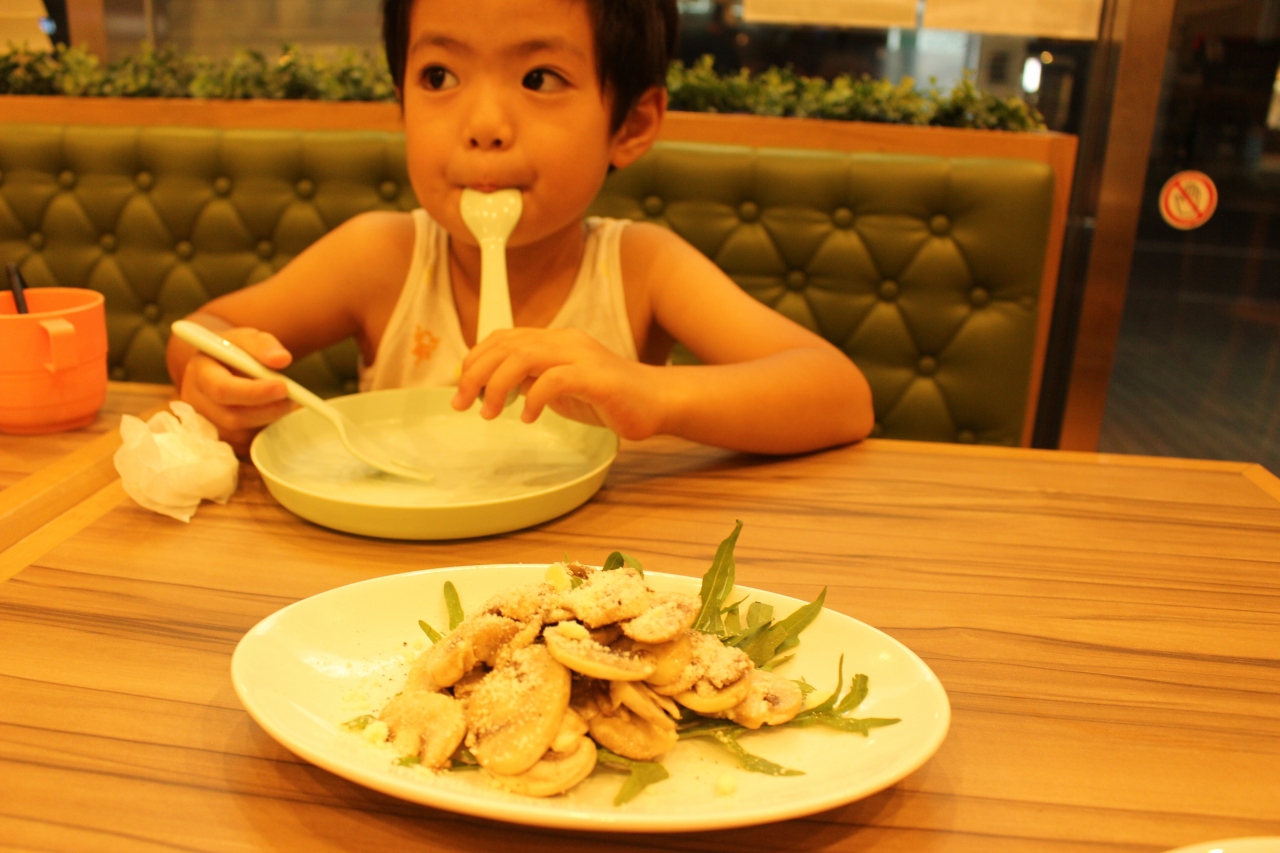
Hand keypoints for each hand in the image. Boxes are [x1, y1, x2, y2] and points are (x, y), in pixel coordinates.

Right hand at [178, 327, 295, 454]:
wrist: (219, 367)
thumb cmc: (233, 352)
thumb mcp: (245, 339)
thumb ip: (262, 345)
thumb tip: (282, 359)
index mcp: (199, 374)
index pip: (222, 389)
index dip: (254, 392)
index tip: (283, 387)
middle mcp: (196, 403)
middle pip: (232, 417)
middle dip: (268, 411)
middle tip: (295, 399)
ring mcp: (206, 424)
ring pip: (241, 434)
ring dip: (270, 422)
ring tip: (288, 405)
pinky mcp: (219, 439)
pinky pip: (245, 445)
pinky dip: (266, 433)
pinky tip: (277, 417)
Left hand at [452, 328, 666, 439]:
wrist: (655, 402)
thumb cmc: (607, 398)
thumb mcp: (559, 387)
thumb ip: (531, 381)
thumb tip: (494, 387)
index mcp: (554, 340)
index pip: (504, 338)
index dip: (475, 358)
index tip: (460, 386)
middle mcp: (565, 341)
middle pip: (506, 345)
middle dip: (476, 373)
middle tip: (462, 402)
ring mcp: (581, 356)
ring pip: (524, 357)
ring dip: (497, 385)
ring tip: (490, 413)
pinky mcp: (597, 378)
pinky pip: (554, 380)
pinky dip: (533, 398)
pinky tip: (529, 417)